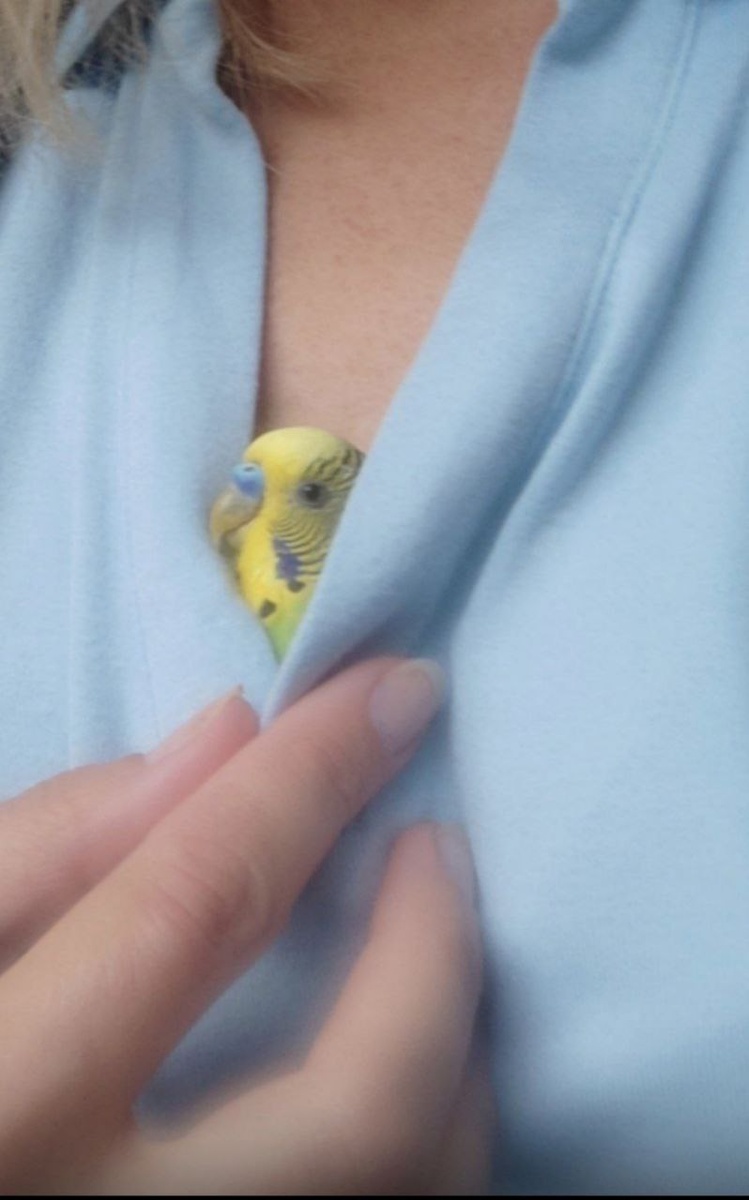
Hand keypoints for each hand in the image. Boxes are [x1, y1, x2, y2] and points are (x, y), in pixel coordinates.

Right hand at [0, 659, 487, 1194]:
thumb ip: (55, 842)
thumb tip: (226, 737)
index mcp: (2, 1119)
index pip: (193, 909)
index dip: (308, 779)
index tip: (395, 693)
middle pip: (358, 1109)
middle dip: (433, 952)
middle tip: (436, 843)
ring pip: (409, 1193)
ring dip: (453, 1051)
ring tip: (427, 938)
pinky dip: (422, 1137)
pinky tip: (398, 1058)